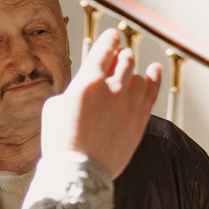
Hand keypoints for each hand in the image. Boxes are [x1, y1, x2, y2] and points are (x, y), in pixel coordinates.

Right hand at [42, 29, 161, 178]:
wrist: (78, 172)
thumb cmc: (61, 142)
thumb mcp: (54, 108)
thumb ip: (71, 91)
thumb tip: (80, 88)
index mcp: (88, 81)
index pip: (105, 48)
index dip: (111, 38)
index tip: (113, 36)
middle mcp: (112, 88)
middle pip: (125, 60)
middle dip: (121, 55)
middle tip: (119, 56)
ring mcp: (129, 105)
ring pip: (138, 76)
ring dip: (132, 71)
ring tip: (127, 72)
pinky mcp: (139, 121)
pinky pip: (152, 93)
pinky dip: (154, 78)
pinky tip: (155, 70)